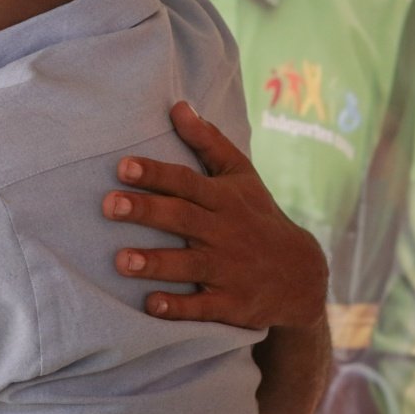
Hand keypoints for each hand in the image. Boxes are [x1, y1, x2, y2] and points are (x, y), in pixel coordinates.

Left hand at [103, 101, 327, 327]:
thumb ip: (208, 142)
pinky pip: (203, 307)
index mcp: (223, 200)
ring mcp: (229, 270)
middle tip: (109, 205)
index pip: (187, 183)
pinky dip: (179, 307)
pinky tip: (151, 305)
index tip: (123, 166)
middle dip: (146, 211)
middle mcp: (225, 233)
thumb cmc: (259, 217)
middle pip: (182, 219)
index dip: (156, 174)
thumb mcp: (242, 176)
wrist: (304, 275)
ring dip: (155, 263)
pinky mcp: (233, 304)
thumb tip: (177, 106)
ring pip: (189, 265)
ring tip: (121, 260)